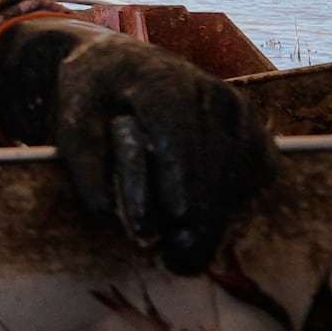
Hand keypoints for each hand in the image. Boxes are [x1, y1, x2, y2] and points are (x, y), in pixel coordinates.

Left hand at [48, 36, 276, 275]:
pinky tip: (207, 223)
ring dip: (220, 212)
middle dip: (204, 211)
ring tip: (187, 253)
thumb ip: (85, 165)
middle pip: (217, 156)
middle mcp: (211, 91)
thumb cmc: (95, 100)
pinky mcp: (256, 134)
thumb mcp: (73, 122)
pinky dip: (235, 203)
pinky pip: (258, 174)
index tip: (179, 218)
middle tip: (182, 261)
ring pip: (243, 168)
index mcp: (161, 81)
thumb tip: (106, 214)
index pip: (179, 128)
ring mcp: (240, 112)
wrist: (124, 69)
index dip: (182, 174)